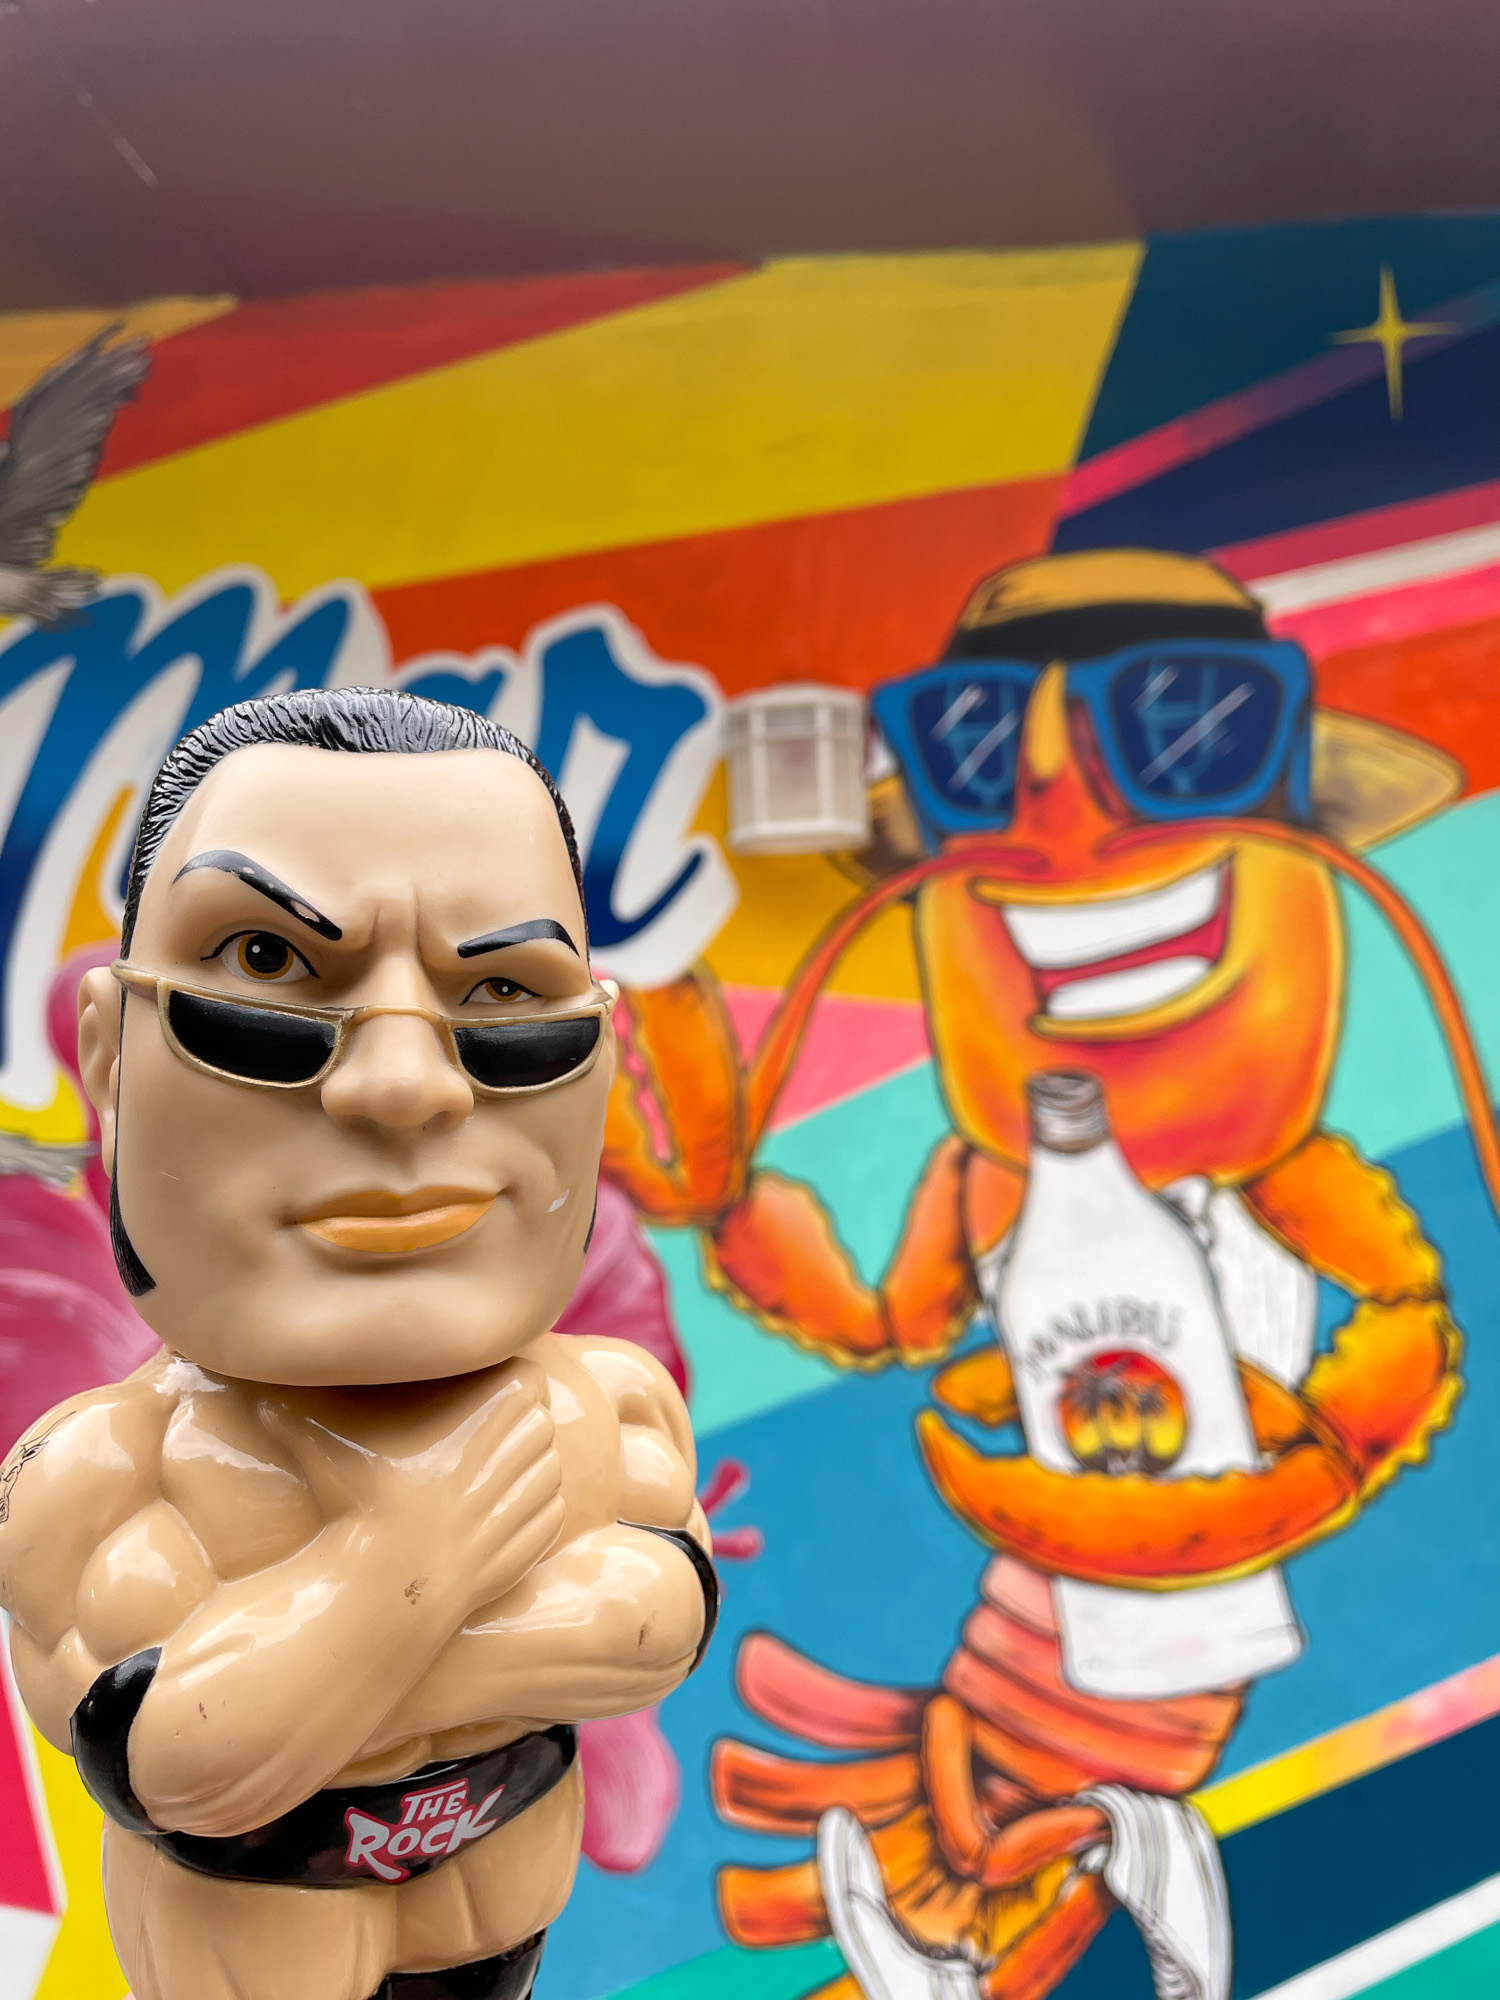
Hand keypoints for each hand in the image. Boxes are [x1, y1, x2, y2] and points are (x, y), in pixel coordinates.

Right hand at [263, 1362, 565, 1619]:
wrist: (383, 1595)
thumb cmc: (355, 1511)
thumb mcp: (325, 1450)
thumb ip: (296, 1410)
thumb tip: (258, 1382)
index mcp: (476, 1426)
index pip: (529, 1382)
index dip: (514, 1382)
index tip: (490, 1388)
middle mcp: (509, 1465)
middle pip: (543, 1425)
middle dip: (524, 1423)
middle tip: (493, 1428)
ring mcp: (520, 1512)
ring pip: (551, 1470)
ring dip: (533, 1466)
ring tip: (497, 1468)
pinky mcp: (524, 1554)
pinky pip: (550, 1517)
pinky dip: (535, 1511)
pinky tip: (502, 1510)